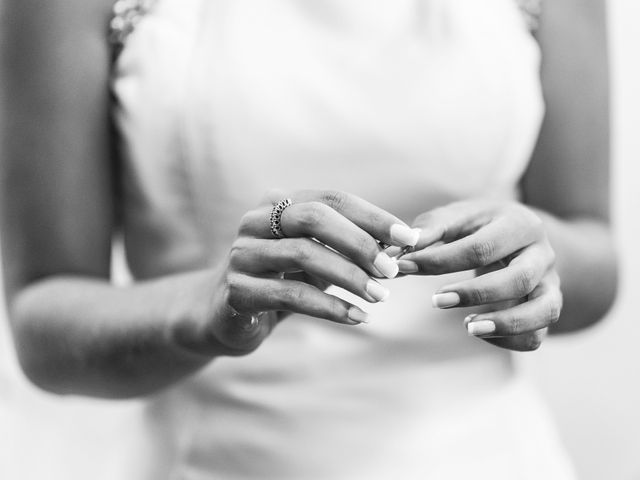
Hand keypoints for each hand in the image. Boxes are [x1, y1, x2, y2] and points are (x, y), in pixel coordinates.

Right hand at [189, 189, 419, 354]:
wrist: (224, 315)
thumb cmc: (280, 279)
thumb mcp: (316, 258)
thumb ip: (348, 248)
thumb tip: (401, 249)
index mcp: (277, 204)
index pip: (331, 200)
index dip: (373, 216)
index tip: (409, 238)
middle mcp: (254, 222)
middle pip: (312, 218)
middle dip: (359, 242)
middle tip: (391, 270)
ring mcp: (242, 255)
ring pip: (301, 255)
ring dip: (349, 276)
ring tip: (380, 296)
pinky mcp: (236, 292)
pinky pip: (289, 294)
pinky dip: (328, 306)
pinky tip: (356, 317)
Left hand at [397, 200, 561, 350]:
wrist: (522, 236)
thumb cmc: (480, 226)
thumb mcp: (459, 217)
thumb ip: (430, 229)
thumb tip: (401, 252)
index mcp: (520, 224)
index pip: (482, 247)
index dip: (440, 261)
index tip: (405, 268)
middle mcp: (543, 254)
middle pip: (519, 279)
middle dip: (474, 294)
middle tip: (435, 301)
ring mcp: (551, 284)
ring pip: (543, 311)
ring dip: (503, 324)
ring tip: (467, 327)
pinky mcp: (548, 309)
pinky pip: (537, 335)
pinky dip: (509, 341)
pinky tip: (478, 331)